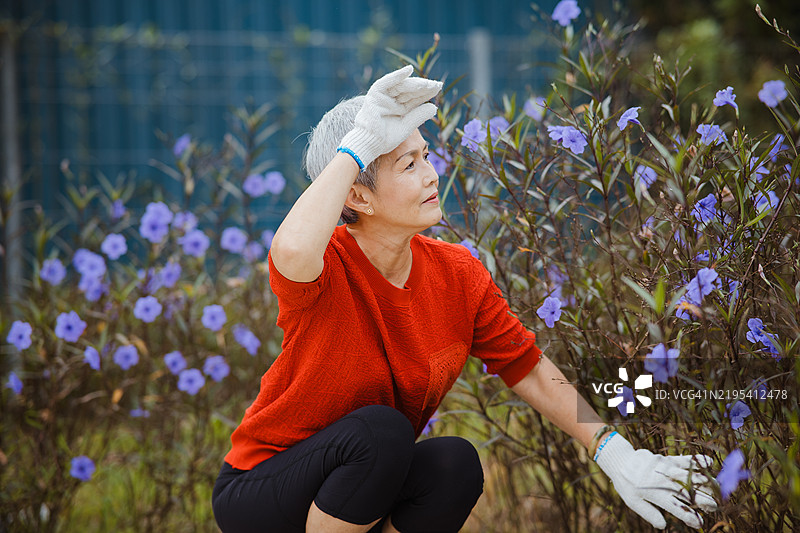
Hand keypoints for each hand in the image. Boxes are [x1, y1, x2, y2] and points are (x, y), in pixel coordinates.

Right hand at [339, 65, 442, 167]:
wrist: (369, 145)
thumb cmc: (386, 139)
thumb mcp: (406, 126)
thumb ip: (418, 116)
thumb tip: (434, 107)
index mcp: (400, 109)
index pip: (415, 98)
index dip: (427, 93)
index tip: (438, 87)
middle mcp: (393, 101)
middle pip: (410, 91)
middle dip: (423, 87)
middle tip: (436, 84)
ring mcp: (384, 97)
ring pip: (401, 87)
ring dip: (413, 84)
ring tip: (426, 83)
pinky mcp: (375, 95)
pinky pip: (386, 82)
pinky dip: (397, 76)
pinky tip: (408, 70)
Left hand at [595, 433, 717, 528]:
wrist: (619, 460)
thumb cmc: (626, 483)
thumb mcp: (633, 501)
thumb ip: (649, 513)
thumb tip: (663, 525)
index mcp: (656, 495)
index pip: (676, 508)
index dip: (689, 516)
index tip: (699, 523)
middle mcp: (663, 482)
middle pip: (687, 493)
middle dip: (702, 500)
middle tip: (714, 507)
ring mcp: (666, 469)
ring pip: (689, 476)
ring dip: (704, 483)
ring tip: (717, 488)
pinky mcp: (666, 459)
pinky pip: (684, 459)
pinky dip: (696, 461)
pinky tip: (709, 463)